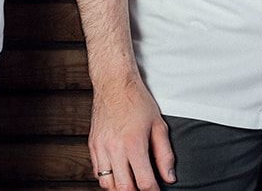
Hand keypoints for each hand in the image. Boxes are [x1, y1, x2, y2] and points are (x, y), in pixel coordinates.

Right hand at [89, 74, 175, 190]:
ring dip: (120, 189)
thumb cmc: (136, 100)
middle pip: (124, 188)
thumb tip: (169, 178)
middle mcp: (114, 147)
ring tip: (131, 184)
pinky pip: (97, 172)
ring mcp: (101, 147)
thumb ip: (165, 155)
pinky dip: (108, 178)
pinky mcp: (92, 144)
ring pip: (107, 184)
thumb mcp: (158, 125)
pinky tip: (118, 174)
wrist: (114, 82)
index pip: (144, 182)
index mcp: (134, 143)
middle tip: (144, 189)